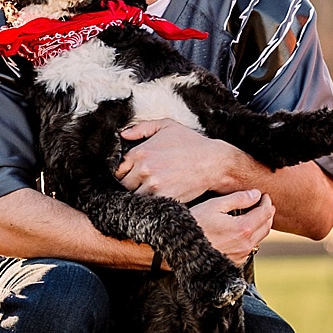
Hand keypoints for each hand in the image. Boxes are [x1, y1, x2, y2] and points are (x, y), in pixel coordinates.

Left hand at [115, 119, 231, 201]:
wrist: (213, 163)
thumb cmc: (192, 144)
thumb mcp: (167, 126)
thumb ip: (142, 128)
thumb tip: (123, 135)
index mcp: (140, 152)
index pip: (118, 169)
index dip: (124, 173)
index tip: (132, 174)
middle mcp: (144, 169)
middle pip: (124, 185)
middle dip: (132, 185)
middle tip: (143, 184)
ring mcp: (154, 186)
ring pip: (135, 197)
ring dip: (141, 195)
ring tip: (152, 192)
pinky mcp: (164, 198)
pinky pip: (149, 205)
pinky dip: (151, 204)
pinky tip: (159, 198)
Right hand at [191, 189, 272, 264]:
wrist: (180, 250)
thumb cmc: (194, 225)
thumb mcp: (214, 206)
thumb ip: (238, 199)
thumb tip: (256, 194)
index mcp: (243, 228)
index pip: (265, 212)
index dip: (266, 202)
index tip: (264, 195)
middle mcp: (246, 244)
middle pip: (266, 226)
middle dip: (268, 213)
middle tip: (265, 204)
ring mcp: (241, 255)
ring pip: (259, 238)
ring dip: (261, 226)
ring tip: (256, 216)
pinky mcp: (235, 263)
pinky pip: (249, 248)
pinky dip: (251, 238)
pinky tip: (244, 231)